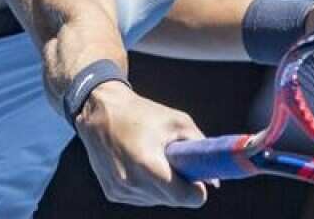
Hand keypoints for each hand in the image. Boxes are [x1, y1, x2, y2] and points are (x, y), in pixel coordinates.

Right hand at [74, 81, 212, 207]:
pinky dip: (147, 187)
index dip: (197, 189)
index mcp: (148, 166)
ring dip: (163, 187)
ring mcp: (120, 191)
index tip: (197, 177)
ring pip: (158, 201)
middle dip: (180, 186)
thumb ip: (200, 149)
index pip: (185, 198)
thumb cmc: (141, 113)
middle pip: (173, 201)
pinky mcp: (112, 193)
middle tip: (175, 162)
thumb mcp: (178, 122)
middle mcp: (131, 183)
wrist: (99, 111)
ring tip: (153, 158)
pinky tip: (139, 165)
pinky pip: (142, 198)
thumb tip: (215, 180)